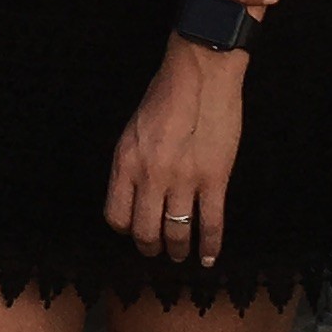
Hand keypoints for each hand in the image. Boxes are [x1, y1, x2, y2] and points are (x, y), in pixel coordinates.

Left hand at [107, 38, 247, 265]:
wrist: (201, 73)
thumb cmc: (165, 95)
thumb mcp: (133, 130)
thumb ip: (132, 164)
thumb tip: (136, 195)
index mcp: (126, 162)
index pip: (116, 216)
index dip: (126, 229)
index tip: (135, 230)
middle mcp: (151, 176)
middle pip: (145, 231)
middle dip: (150, 247)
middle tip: (158, 250)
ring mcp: (184, 179)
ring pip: (176, 233)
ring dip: (177, 250)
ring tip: (180, 255)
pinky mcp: (214, 179)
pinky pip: (210, 223)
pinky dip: (210, 246)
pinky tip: (208, 257)